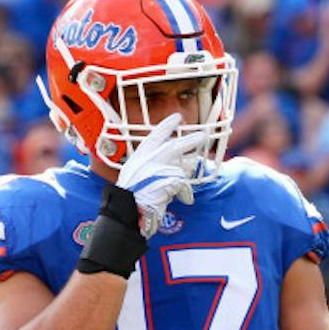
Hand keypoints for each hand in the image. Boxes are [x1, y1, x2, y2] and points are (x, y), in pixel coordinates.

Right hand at [116, 113, 204, 236]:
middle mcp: (148, 160)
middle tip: (203, 135)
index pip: (154, 136)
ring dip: (187, 173)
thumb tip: (169, 167)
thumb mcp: (132, 177)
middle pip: (173, 147)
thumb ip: (147, 169)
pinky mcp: (166, 181)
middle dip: (189, 140)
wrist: (125, 211)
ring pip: (180, 167)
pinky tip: (186, 199)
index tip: (176, 118)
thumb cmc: (128, 199)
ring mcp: (157, 170)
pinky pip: (183, 185)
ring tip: (197, 174)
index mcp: (138, 158)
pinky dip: (186, 193)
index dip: (166, 126)